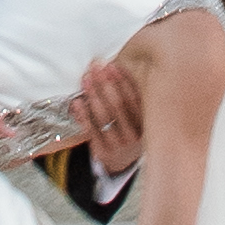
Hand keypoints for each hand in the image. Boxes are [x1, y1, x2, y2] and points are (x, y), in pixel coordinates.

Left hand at [74, 52, 144, 179]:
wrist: (122, 159)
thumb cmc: (127, 127)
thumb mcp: (134, 114)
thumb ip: (128, 94)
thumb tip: (111, 65)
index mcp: (147, 122)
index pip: (136, 97)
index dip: (123, 80)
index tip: (112, 65)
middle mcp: (136, 135)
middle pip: (119, 105)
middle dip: (105, 83)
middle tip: (95, 68)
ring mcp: (120, 145)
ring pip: (104, 116)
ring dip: (93, 94)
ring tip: (86, 79)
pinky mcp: (104, 152)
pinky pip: (91, 130)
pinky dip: (83, 114)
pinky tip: (77, 101)